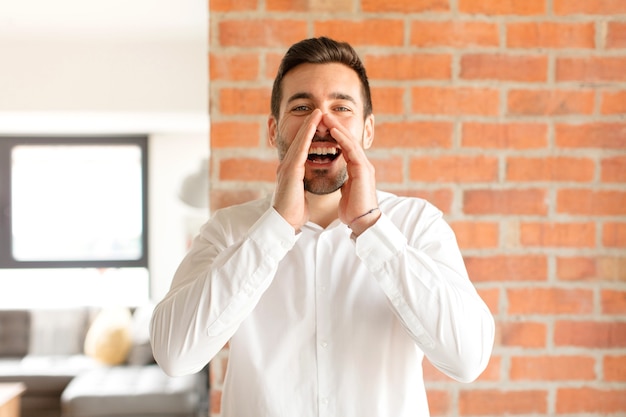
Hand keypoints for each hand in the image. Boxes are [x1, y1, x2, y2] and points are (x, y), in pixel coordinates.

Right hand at [272, 109, 323, 230]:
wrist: (284, 222)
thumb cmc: (293, 212)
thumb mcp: (299, 194)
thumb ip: (300, 185)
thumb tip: (303, 184)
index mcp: (290, 171)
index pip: (301, 150)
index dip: (308, 136)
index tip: (316, 125)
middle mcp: (286, 166)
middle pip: (299, 141)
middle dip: (308, 125)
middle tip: (317, 112)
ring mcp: (287, 167)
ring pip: (299, 141)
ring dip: (308, 126)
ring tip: (317, 113)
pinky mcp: (291, 170)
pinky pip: (301, 149)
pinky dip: (307, 136)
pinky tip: (313, 125)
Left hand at [324, 114, 379, 234]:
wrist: (362, 223)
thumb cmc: (353, 211)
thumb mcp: (346, 193)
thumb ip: (346, 184)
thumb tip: (342, 183)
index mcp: (356, 169)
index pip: (344, 147)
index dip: (334, 136)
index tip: (321, 127)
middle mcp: (362, 165)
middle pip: (348, 140)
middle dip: (335, 126)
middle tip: (323, 114)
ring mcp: (364, 166)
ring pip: (350, 141)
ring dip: (338, 127)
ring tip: (326, 117)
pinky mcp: (363, 169)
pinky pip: (352, 149)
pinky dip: (342, 138)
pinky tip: (333, 129)